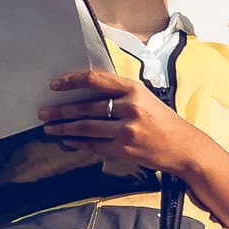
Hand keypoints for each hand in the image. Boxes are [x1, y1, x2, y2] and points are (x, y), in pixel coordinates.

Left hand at [39, 64, 205, 178]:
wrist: (184, 147)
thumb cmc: (164, 122)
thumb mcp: (145, 99)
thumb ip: (120, 95)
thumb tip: (88, 94)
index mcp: (133, 89)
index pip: (95, 80)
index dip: (72, 81)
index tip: (55, 85)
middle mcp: (129, 107)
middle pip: (86, 106)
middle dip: (60, 110)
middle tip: (43, 113)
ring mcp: (126, 129)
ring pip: (85, 127)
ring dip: (64, 128)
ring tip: (49, 128)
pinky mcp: (124, 148)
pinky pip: (94, 145)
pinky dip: (78, 143)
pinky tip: (67, 141)